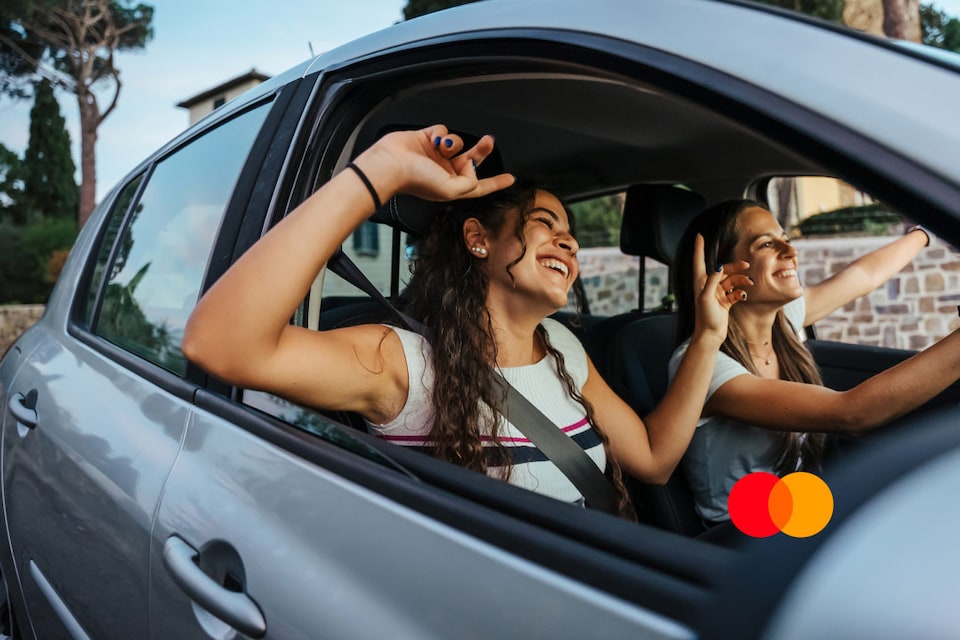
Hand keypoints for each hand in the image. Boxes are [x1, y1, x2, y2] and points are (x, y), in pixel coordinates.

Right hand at [355, 124, 515, 202]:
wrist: (391, 164)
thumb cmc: (416, 180)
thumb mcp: (451, 190)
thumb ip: (470, 183)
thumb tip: (473, 169)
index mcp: (452, 187)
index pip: (480, 186)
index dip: (496, 183)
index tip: (510, 179)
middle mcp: (445, 171)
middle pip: (472, 160)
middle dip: (481, 150)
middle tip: (489, 140)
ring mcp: (436, 156)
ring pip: (458, 143)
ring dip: (454, 143)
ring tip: (444, 147)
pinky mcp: (427, 140)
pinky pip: (443, 131)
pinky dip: (441, 134)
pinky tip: (433, 140)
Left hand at [691, 233, 751, 343]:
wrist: (711, 336)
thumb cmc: (705, 318)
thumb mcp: (707, 297)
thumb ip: (713, 280)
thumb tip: (719, 265)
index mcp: (701, 283)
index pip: (699, 261)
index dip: (699, 248)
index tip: (699, 235)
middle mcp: (708, 286)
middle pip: (722, 270)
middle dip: (734, 267)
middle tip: (746, 266)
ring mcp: (717, 293)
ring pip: (731, 280)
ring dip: (741, 280)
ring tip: (750, 283)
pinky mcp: (725, 301)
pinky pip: (735, 291)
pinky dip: (741, 291)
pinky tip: (744, 296)